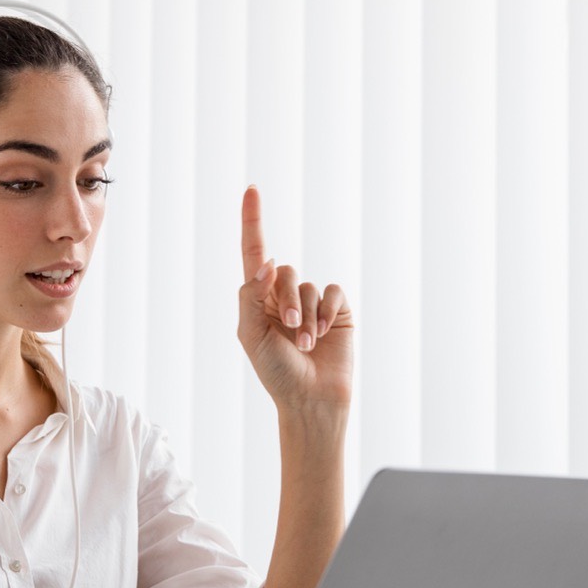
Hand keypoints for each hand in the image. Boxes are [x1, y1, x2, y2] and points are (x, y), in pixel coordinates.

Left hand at [238, 186, 353, 413]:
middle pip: (283, 271)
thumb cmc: (275, 371)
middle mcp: (284, 296)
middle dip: (286, 299)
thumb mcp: (251, 334)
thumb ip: (251, 295)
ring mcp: (312, 302)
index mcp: (257, 299)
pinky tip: (323, 334)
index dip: (252, 221)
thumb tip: (266, 262)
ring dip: (305, 315)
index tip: (251, 189)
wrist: (310, 398)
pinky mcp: (337, 310)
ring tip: (305, 344)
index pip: (254, 252)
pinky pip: (333, 292)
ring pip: (308, 284)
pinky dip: (326, 310)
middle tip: (288, 328)